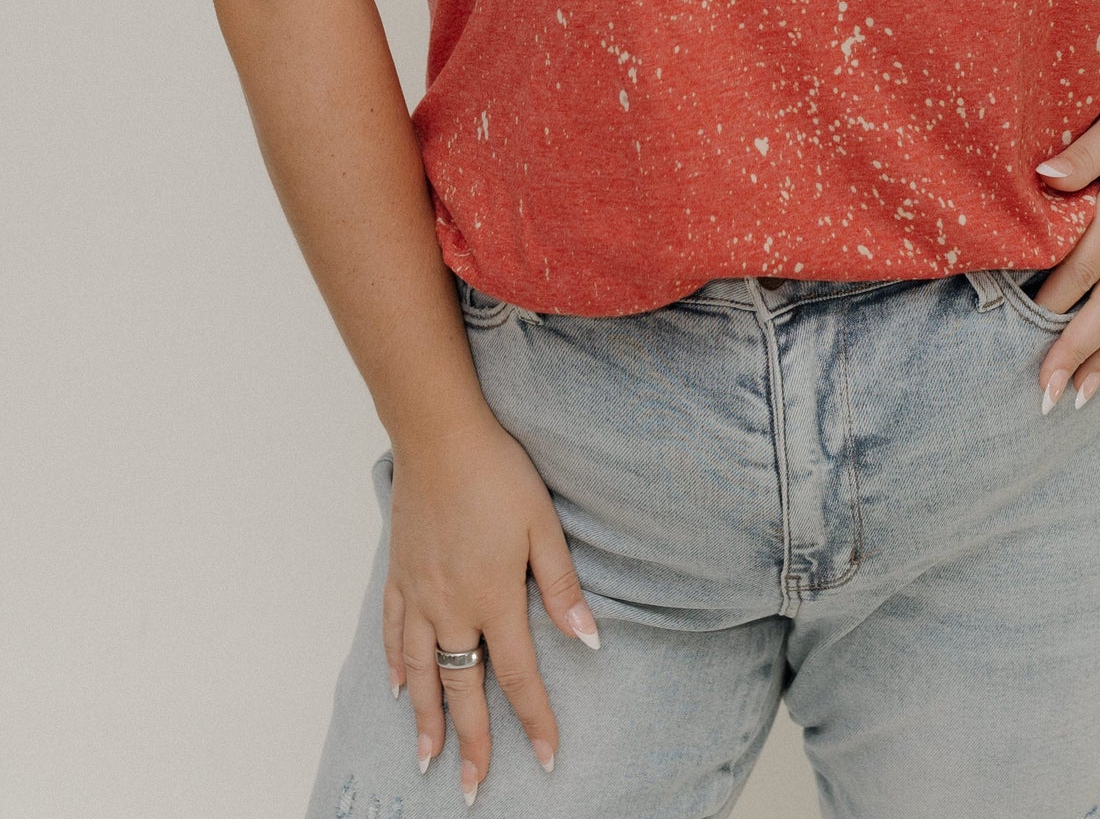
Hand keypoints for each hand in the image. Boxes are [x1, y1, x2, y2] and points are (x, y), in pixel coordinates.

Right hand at [383, 413, 600, 803]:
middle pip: (462, 688)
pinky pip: (392, 632)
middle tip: (471, 788)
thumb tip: (588, 639)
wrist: (439, 434)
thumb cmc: (498, 472)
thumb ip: (562, 587)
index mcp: (493, 598)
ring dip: (425, 718)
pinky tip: (397, 689)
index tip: (546, 758)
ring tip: (428, 757)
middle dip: (470, 742)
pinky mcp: (399, 572)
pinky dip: (394, 666)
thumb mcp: (544, 525)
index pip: (517, 676)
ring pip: (419, 671)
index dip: (534, 720)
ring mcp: (418, 592)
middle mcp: (450, 606)